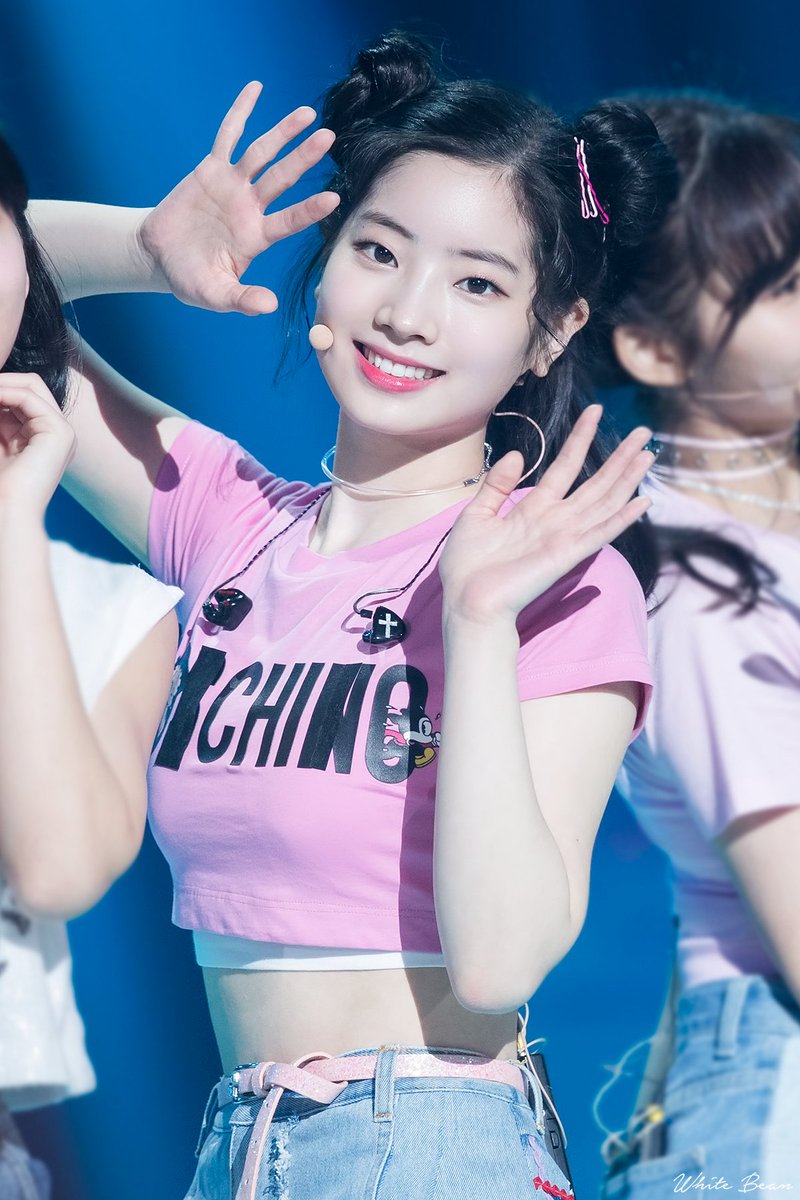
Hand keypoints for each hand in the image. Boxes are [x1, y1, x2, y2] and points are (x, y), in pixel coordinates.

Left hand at [0, 375, 75, 518]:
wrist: (8, 513)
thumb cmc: (0, 486)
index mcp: (44, 438)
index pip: (23, 397)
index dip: (0, 391)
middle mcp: (57, 434)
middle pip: (31, 386)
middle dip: (2, 383)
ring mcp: (63, 432)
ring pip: (31, 386)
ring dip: (0, 385)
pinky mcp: (60, 432)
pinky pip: (28, 396)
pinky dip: (4, 392)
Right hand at [138, 83, 339, 314]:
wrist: (159, 257)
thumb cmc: (190, 278)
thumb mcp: (215, 294)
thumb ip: (242, 299)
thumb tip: (270, 306)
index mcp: (256, 237)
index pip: (288, 220)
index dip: (309, 209)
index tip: (333, 198)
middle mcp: (250, 207)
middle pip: (282, 177)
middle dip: (304, 158)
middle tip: (329, 138)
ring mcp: (232, 186)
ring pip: (261, 154)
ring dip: (283, 133)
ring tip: (307, 113)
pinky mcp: (210, 170)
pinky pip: (227, 136)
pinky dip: (240, 113)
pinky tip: (255, 90)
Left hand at [439, 406, 653, 625]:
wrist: (466, 602)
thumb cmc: (468, 566)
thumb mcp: (476, 514)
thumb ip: (496, 485)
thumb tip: (515, 454)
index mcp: (534, 509)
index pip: (565, 466)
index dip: (581, 438)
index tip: (595, 410)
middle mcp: (555, 520)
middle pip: (595, 482)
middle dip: (620, 457)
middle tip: (644, 431)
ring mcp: (564, 537)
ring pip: (605, 502)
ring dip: (628, 478)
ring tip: (648, 453)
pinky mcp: (566, 555)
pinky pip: (599, 533)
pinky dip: (622, 518)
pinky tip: (643, 501)